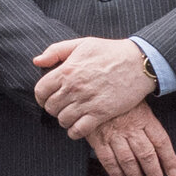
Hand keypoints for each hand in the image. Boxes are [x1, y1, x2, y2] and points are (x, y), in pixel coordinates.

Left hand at [30, 36, 160, 138]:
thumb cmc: (110, 51)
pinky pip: (78, 130)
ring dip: (64, 120)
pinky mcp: (101, 113)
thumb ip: (56, 51)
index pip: (40, 91)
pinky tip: (77, 127)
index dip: (41, 97)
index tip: (47, 98)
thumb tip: (37, 61)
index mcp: (67, 71)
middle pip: (50, 107)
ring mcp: (87, 102)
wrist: (139, 63)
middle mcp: (74, 88)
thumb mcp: (82, 44)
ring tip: (70, 116)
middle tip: (60, 107)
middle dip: (53, 108)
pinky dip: (74, 132)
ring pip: (63, 120)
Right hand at [87, 100, 175, 175]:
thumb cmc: (119, 98)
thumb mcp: (139, 103)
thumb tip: (161, 144)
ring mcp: (114, 134)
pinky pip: (108, 160)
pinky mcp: (98, 139)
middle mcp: (131, 128)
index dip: (169, 160)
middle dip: (154, 174)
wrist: (93, 91)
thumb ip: (149, 122)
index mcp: (144, 118)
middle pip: (147, 155)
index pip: (161, 142)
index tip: (172, 173)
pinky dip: (115, 173)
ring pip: (129, 161)